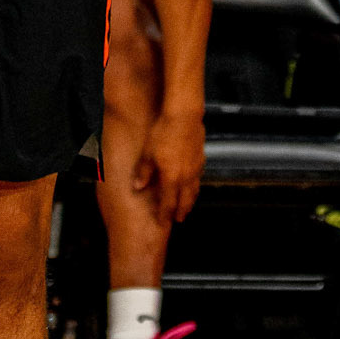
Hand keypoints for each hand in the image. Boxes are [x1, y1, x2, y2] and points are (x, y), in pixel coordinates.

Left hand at [135, 108, 203, 223]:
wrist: (184, 116)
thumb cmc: (164, 132)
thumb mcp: (148, 153)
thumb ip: (144, 172)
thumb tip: (138, 186)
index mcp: (171, 178)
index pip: (168, 203)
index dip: (165, 214)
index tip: (163, 222)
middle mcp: (186, 176)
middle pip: (185, 200)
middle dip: (182, 211)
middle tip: (179, 219)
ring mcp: (195, 168)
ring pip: (194, 190)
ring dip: (190, 200)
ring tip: (188, 205)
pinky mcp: (201, 158)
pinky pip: (199, 177)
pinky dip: (195, 185)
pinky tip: (193, 182)